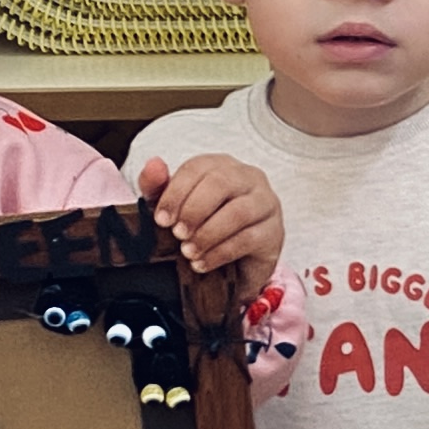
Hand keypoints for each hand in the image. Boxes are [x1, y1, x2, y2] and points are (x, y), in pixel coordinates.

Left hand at [139, 152, 281, 298]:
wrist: (232, 265)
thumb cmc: (202, 227)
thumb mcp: (175, 207)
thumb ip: (158, 186)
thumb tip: (154, 164)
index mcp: (221, 166)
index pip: (198, 168)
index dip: (176, 193)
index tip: (161, 219)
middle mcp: (248, 178)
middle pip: (221, 183)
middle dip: (194, 210)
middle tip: (177, 234)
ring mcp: (265, 203)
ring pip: (238, 212)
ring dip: (208, 233)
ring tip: (188, 251)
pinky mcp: (274, 231)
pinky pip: (248, 238)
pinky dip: (220, 253)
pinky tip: (203, 263)